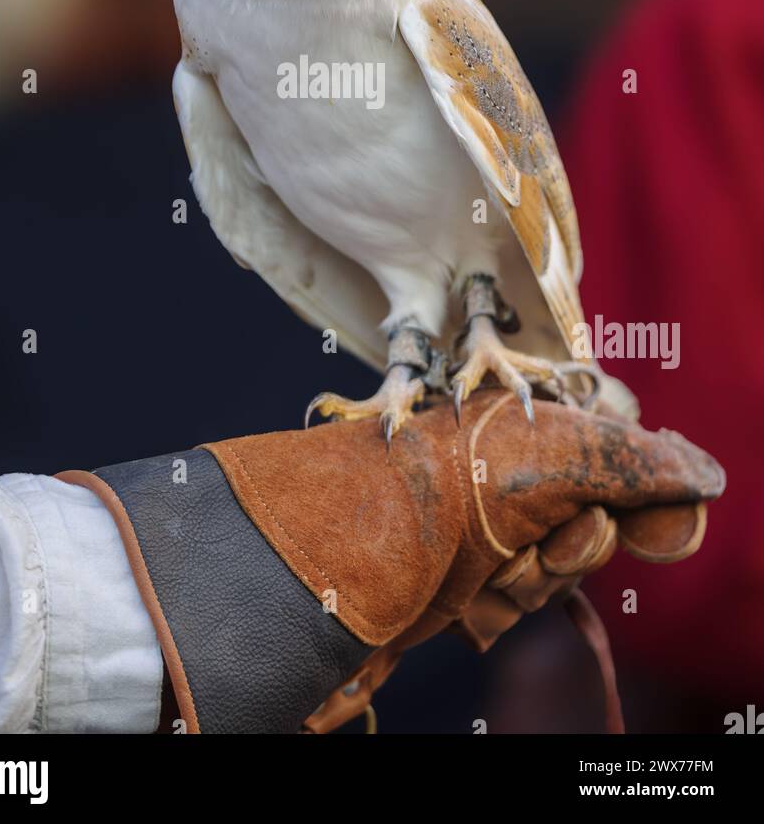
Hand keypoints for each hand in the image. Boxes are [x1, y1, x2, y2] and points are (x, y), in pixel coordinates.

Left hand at [205, 388, 723, 732]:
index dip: (638, 481)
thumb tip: (705, 475)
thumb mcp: (536, 456)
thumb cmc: (418, 490)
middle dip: (575, 539)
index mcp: (513, 411)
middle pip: (588, 511)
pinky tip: (463, 602)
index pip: (609, 441)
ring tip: (491, 572)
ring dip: (535, 577)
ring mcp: (471, 519)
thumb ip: (627, 460)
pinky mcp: (450, 574)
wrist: (312, 566)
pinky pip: (513, 602)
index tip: (655, 514)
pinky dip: (500, 607)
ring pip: (554, 564)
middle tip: (548, 542)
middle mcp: (495, 459)